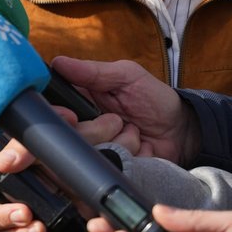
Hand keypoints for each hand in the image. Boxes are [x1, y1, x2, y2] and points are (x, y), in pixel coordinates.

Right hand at [50, 57, 198, 163]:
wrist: (182, 131)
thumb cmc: (153, 99)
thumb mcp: (126, 76)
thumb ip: (92, 71)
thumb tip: (57, 62)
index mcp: (77, 103)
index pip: (49, 113)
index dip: (56, 117)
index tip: (72, 116)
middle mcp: (80, 130)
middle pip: (68, 138)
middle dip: (97, 130)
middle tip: (120, 120)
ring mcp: (95, 152)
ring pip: (90, 153)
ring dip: (121, 142)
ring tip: (134, 132)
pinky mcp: (111, 169)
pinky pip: (110, 167)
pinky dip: (131, 156)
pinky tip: (140, 150)